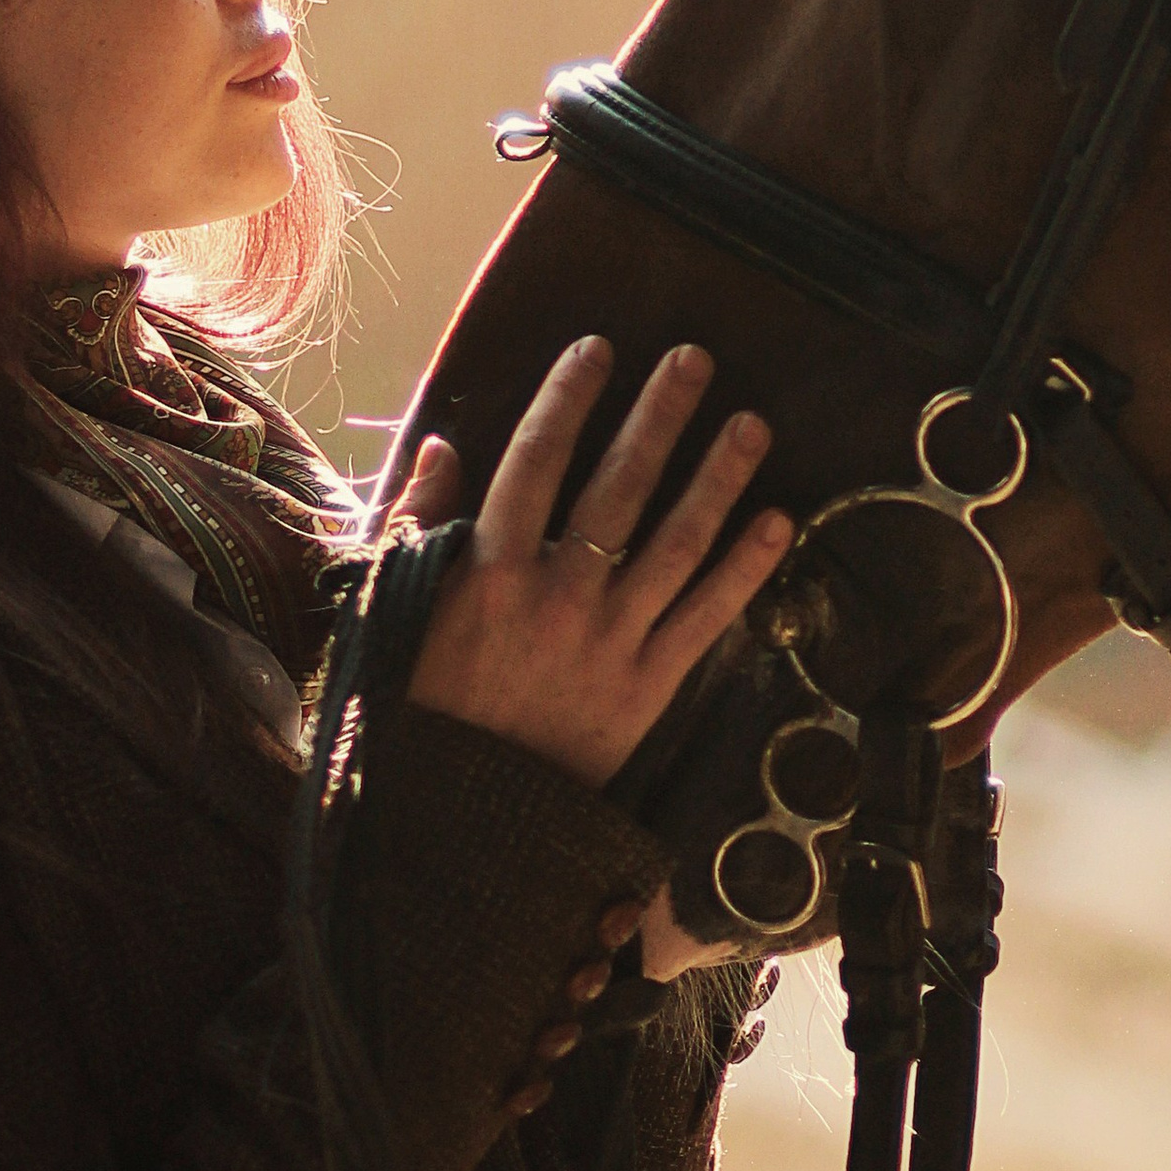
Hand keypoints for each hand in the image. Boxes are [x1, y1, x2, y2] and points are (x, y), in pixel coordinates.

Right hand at [394, 338, 792, 791]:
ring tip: (752, 422)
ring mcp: (610, 639)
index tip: (596, 350)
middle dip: (659, 417)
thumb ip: (415, 526)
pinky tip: (778, 522)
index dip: (566, 401)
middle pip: (619, 486)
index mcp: (489, 571)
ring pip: (677, 541)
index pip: (534, 462)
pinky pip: (705, 617)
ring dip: (718, 477)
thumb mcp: (393, 612)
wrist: (461, 820)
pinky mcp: (649, 686)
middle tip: (695, 360)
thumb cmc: (420, 709)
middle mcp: (558, 595)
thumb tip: (438, 445)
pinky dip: (745, 569)